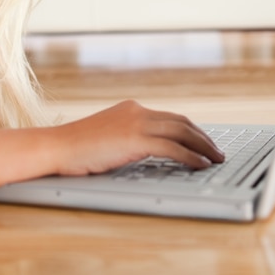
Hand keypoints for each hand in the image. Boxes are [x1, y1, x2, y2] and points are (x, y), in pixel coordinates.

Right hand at [51, 100, 224, 175]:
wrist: (57, 146)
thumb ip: (129, 138)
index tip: (203, 142)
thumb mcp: (108, 137)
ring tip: (216, 159)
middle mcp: (137, 111)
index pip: (170, 118)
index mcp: (132, 109)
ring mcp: (136, 122)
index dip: (191, 130)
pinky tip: (200, 164)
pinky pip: (171, 147)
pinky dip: (190, 156)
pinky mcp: (134, 138)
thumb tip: (148, 151)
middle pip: (181, 122)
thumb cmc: (77, 148)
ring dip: (203, 146)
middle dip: (202, 137)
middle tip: (217, 151)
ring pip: (181, 131)